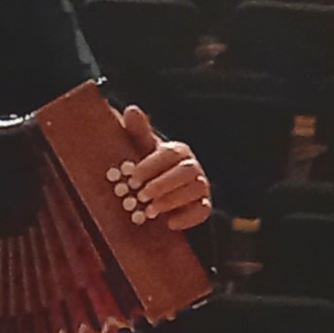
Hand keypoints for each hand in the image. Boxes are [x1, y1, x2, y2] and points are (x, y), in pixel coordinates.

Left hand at [118, 105, 212, 232]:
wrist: (159, 194)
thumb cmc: (149, 168)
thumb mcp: (141, 151)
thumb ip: (137, 133)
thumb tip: (131, 109)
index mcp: (177, 151)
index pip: (170, 154)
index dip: (151, 165)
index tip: (132, 177)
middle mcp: (192, 167)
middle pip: (185, 171)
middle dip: (162, 184)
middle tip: (140, 195)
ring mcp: (200, 186)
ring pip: (194, 190)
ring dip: (171, 200)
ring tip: (150, 209)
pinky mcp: (202, 206)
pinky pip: (202, 211)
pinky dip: (187, 218)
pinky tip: (169, 223)